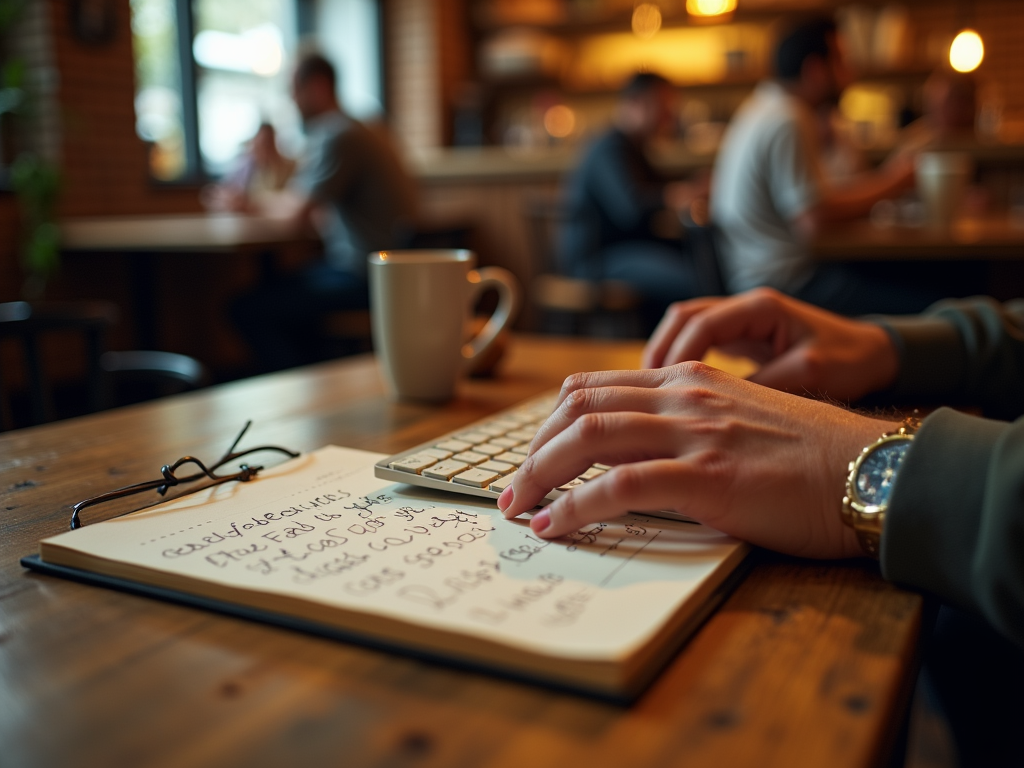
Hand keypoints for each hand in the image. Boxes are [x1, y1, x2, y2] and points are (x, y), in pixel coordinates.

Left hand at [497, 364, 897, 558]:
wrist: (874, 471)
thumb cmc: (813, 456)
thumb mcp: (741, 419)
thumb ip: (689, 423)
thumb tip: (637, 457)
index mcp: (689, 378)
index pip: (594, 388)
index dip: (550, 424)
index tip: (532, 457)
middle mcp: (684, 395)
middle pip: (578, 408)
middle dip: (532, 449)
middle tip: (512, 488)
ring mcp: (695, 432)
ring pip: (588, 438)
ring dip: (538, 475)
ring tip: (518, 507)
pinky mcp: (709, 476)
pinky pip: (620, 486)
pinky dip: (575, 506)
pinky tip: (554, 525)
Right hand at [642, 288, 899, 402]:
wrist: (874, 355)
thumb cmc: (848, 363)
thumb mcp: (808, 376)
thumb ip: (763, 387)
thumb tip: (718, 409)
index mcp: (762, 308)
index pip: (702, 323)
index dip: (677, 355)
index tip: (664, 388)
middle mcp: (745, 307)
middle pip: (682, 318)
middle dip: (660, 351)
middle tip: (645, 389)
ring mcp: (741, 320)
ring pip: (685, 328)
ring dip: (665, 356)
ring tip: (652, 392)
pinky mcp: (741, 337)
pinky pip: (698, 343)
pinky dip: (680, 363)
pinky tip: (674, 392)